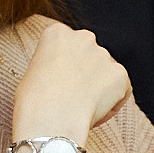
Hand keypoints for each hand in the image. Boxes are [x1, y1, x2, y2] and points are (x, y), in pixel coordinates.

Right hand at [10, 22, 131, 145]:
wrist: (50, 118)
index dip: (64, 68)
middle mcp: (83, 37)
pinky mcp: (120, 74)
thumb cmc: (34, 102)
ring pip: (106, 72)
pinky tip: (96, 115)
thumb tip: (61, 78)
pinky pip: (121, 89)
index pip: (67, 46)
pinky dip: (113, 103)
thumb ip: (51, 67)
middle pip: (89, 55)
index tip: (60, 84)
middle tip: (75, 96)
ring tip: (83, 110)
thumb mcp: (32, 73)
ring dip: (99, 88)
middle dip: (85, 73)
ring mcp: (104, 55)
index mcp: (57, 34)